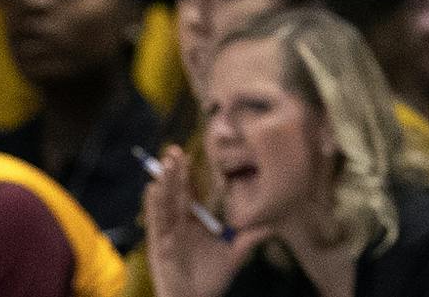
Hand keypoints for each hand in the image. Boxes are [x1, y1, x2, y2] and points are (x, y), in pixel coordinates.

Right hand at [144, 146, 261, 296]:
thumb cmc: (211, 279)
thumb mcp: (236, 252)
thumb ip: (252, 235)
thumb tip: (275, 220)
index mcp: (194, 223)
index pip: (191, 194)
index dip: (189, 176)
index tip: (191, 154)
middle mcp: (179, 225)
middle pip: (176, 193)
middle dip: (174, 172)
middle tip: (174, 150)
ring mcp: (168, 234)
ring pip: (165, 203)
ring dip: (164, 183)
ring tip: (165, 163)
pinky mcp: (159, 245)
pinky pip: (156, 221)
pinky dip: (154, 205)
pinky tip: (152, 188)